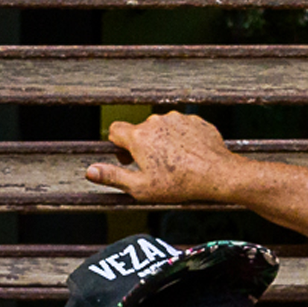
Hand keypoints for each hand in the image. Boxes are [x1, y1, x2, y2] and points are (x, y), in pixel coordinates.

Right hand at [86, 109, 243, 203]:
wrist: (217, 174)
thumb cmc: (179, 184)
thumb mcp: (141, 188)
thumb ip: (113, 177)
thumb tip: (89, 171)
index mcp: (139, 136)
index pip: (115, 130)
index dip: (118, 146)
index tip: (128, 159)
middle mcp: (156, 122)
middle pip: (140, 130)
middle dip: (142, 146)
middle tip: (154, 167)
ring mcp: (177, 119)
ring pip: (162, 128)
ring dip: (163, 142)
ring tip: (175, 163)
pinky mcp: (195, 121)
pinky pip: (182, 128)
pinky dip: (182, 140)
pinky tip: (189, 156)